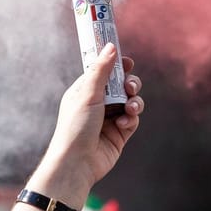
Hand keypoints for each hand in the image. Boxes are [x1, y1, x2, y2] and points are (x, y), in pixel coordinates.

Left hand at [28, 45, 141, 204]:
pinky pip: (132, 120)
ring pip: (130, 102)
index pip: (103, 73)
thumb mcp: (87, 95)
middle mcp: (97, 104)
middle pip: (121, 86)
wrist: (77, 163)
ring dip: (134, 102)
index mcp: (84, 92)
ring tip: (130, 107)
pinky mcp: (119, 134)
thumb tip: (110, 46)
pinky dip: (131, 120)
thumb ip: (101, 70)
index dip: (116, 66)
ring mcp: (109, 119)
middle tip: (130, 87)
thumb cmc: (76, 128)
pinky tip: (123, 125)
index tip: (127, 62)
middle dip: (130, 84)